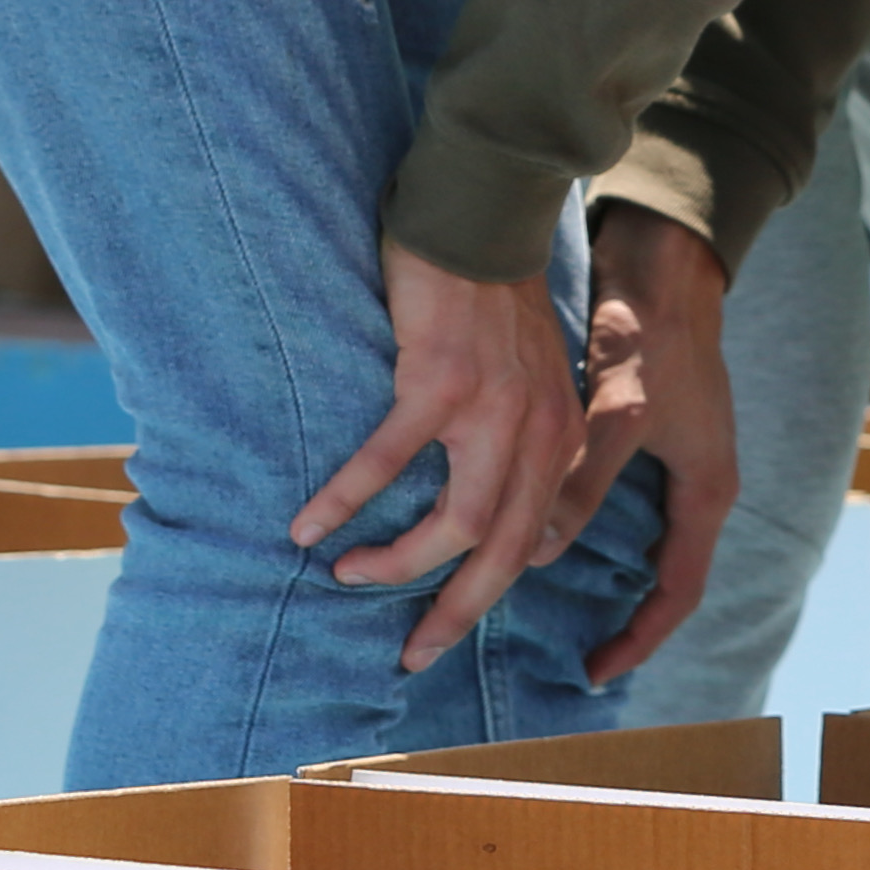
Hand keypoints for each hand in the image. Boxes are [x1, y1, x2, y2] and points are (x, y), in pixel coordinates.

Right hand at [313, 241, 592, 673]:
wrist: (486, 214)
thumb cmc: (492, 300)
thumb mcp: (530, 380)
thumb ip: (519, 440)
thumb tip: (477, 511)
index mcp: (561, 437)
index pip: (534, 539)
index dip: (491, 591)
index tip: (444, 620)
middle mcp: (539, 432)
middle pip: (503, 553)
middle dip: (454, 613)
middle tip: (411, 655)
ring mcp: (494, 409)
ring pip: (455, 525)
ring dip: (397, 565)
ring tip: (348, 576)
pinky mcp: (442, 380)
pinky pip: (386, 463)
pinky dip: (344, 502)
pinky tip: (308, 527)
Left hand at [577, 201, 737, 690]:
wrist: (664, 262)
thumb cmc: (653, 332)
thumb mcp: (619, 411)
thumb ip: (583, 483)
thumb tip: (539, 554)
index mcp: (707, 489)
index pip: (679, 593)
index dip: (638, 638)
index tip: (592, 670)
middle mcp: (694, 482)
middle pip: (658, 575)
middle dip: (614, 617)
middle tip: (565, 648)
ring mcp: (672, 458)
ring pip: (632, 539)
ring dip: (594, 574)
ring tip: (537, 600)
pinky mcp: (646, 434)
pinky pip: (615, 503)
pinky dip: (577, 528)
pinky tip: (533, 531)